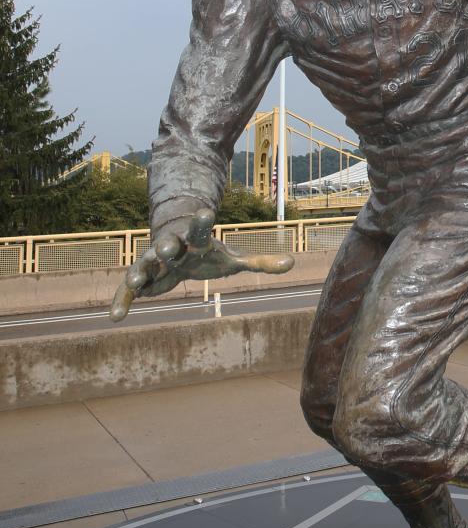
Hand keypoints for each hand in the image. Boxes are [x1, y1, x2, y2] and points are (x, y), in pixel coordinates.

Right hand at [110, 208, 293, 321]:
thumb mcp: (234, 259)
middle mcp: (172, 246)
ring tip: (134, 279)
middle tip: (167, 247)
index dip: (202, 221)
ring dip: (140, 271)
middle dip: (167, 245)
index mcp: (195, 241)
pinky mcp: (142, 278)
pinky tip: (114, 316)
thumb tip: (292, 264)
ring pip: (145, 264)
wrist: (173, 246)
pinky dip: (122, 301)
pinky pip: (129, 290)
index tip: (207, 211)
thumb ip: (260, 262)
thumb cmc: (207, 253)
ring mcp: (154, 261)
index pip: (200, 228)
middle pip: (168, 244)